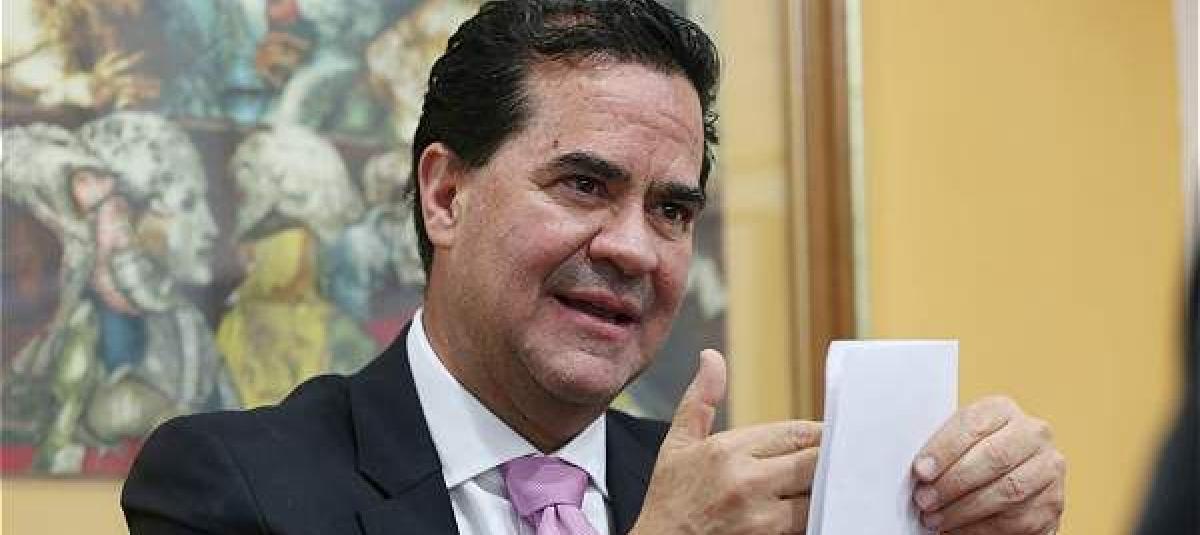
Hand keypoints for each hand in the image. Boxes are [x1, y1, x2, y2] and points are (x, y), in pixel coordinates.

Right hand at [631, 350, 821, 534]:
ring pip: (817, 496)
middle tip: (843, 457)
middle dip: (829, 459)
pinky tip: (816, 508)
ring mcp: (761, 518)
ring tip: (829, 484)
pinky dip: (816, 515)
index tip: (829, 435)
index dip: (819, 434)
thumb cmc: (668, 500)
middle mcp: (747, 482)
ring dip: (825, 489)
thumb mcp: (677, 445)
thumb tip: (711, 357)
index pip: (796, 433)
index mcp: (727, 451)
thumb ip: (699, 400)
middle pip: (814, 462)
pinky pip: (809, 525)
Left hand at [912, 396, 1065, 533]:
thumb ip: (942, 448)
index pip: (973, 424)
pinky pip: (1018, 519)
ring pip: (1007, 491)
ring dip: (964, 510)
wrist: (1008, 476)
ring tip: (936, 519)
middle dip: (953, 483)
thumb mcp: (957, 442)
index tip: (921, 471)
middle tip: (924, 500)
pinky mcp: (1054, 502)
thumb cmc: (971, 456)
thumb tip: (919, 470)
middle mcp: (1033, 434)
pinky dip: (982, 528)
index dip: (944, 450)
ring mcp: (1048, 468)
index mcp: (1002, 409)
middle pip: (994, 457)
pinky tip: (958, 529)